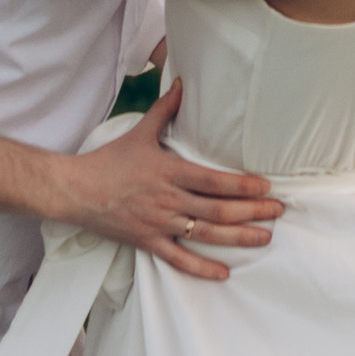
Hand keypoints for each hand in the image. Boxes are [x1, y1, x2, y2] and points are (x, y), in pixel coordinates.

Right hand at [55, 78, 277, 280]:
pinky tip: (224, 273)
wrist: (76, 190)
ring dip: (239, 237)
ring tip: (265, 238)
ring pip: (206, 235)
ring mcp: (159, 224)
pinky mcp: (148, 242)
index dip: (243, 185)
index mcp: (170, 171)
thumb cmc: (109, 161)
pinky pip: (179, 260)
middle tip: (278, 211)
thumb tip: (180, 82)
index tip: (266, 186)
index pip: (214, 181)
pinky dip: (202, 268)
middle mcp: (169, 200)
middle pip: (218, 210)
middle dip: (253, 211)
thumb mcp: (139, 133)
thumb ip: (164, 110)